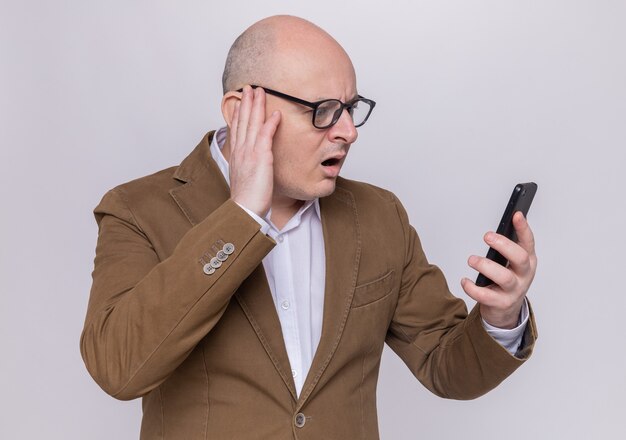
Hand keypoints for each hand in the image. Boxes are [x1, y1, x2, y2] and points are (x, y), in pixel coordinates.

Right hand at [228, 85, 281, 216]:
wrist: (244, 210)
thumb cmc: (247, 200)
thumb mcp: (245, 180)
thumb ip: (248, 169)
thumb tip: (252, 168)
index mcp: (236, 156)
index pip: (237, 130)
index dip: (239, 114)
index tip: (241, 102)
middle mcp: (241, 151)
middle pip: (243, 121)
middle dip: (246, 103)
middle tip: (249, 88)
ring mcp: (249, 153)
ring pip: (252, 123)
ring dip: (257, 106)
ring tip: (260, 91)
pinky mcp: (260, 157)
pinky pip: (266, 135)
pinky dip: (270, 123)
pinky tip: (275, 113)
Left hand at [461, 211, 536, 328]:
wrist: (506, 311)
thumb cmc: (507, 281)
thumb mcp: (512, 264)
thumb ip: (507, 249)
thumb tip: (494, 232)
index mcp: (528, 261)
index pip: (528, 242)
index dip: (523, 228)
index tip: (516, 215)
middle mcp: (524, 275)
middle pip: (519, 258)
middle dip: (503, 245)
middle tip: (487, 236)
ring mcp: (514, 291)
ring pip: (504, 277)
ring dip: (485, 266)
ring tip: (472, 260)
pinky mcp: (501, 303)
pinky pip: (486, 296)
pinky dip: (472, 288)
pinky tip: (464, 281)